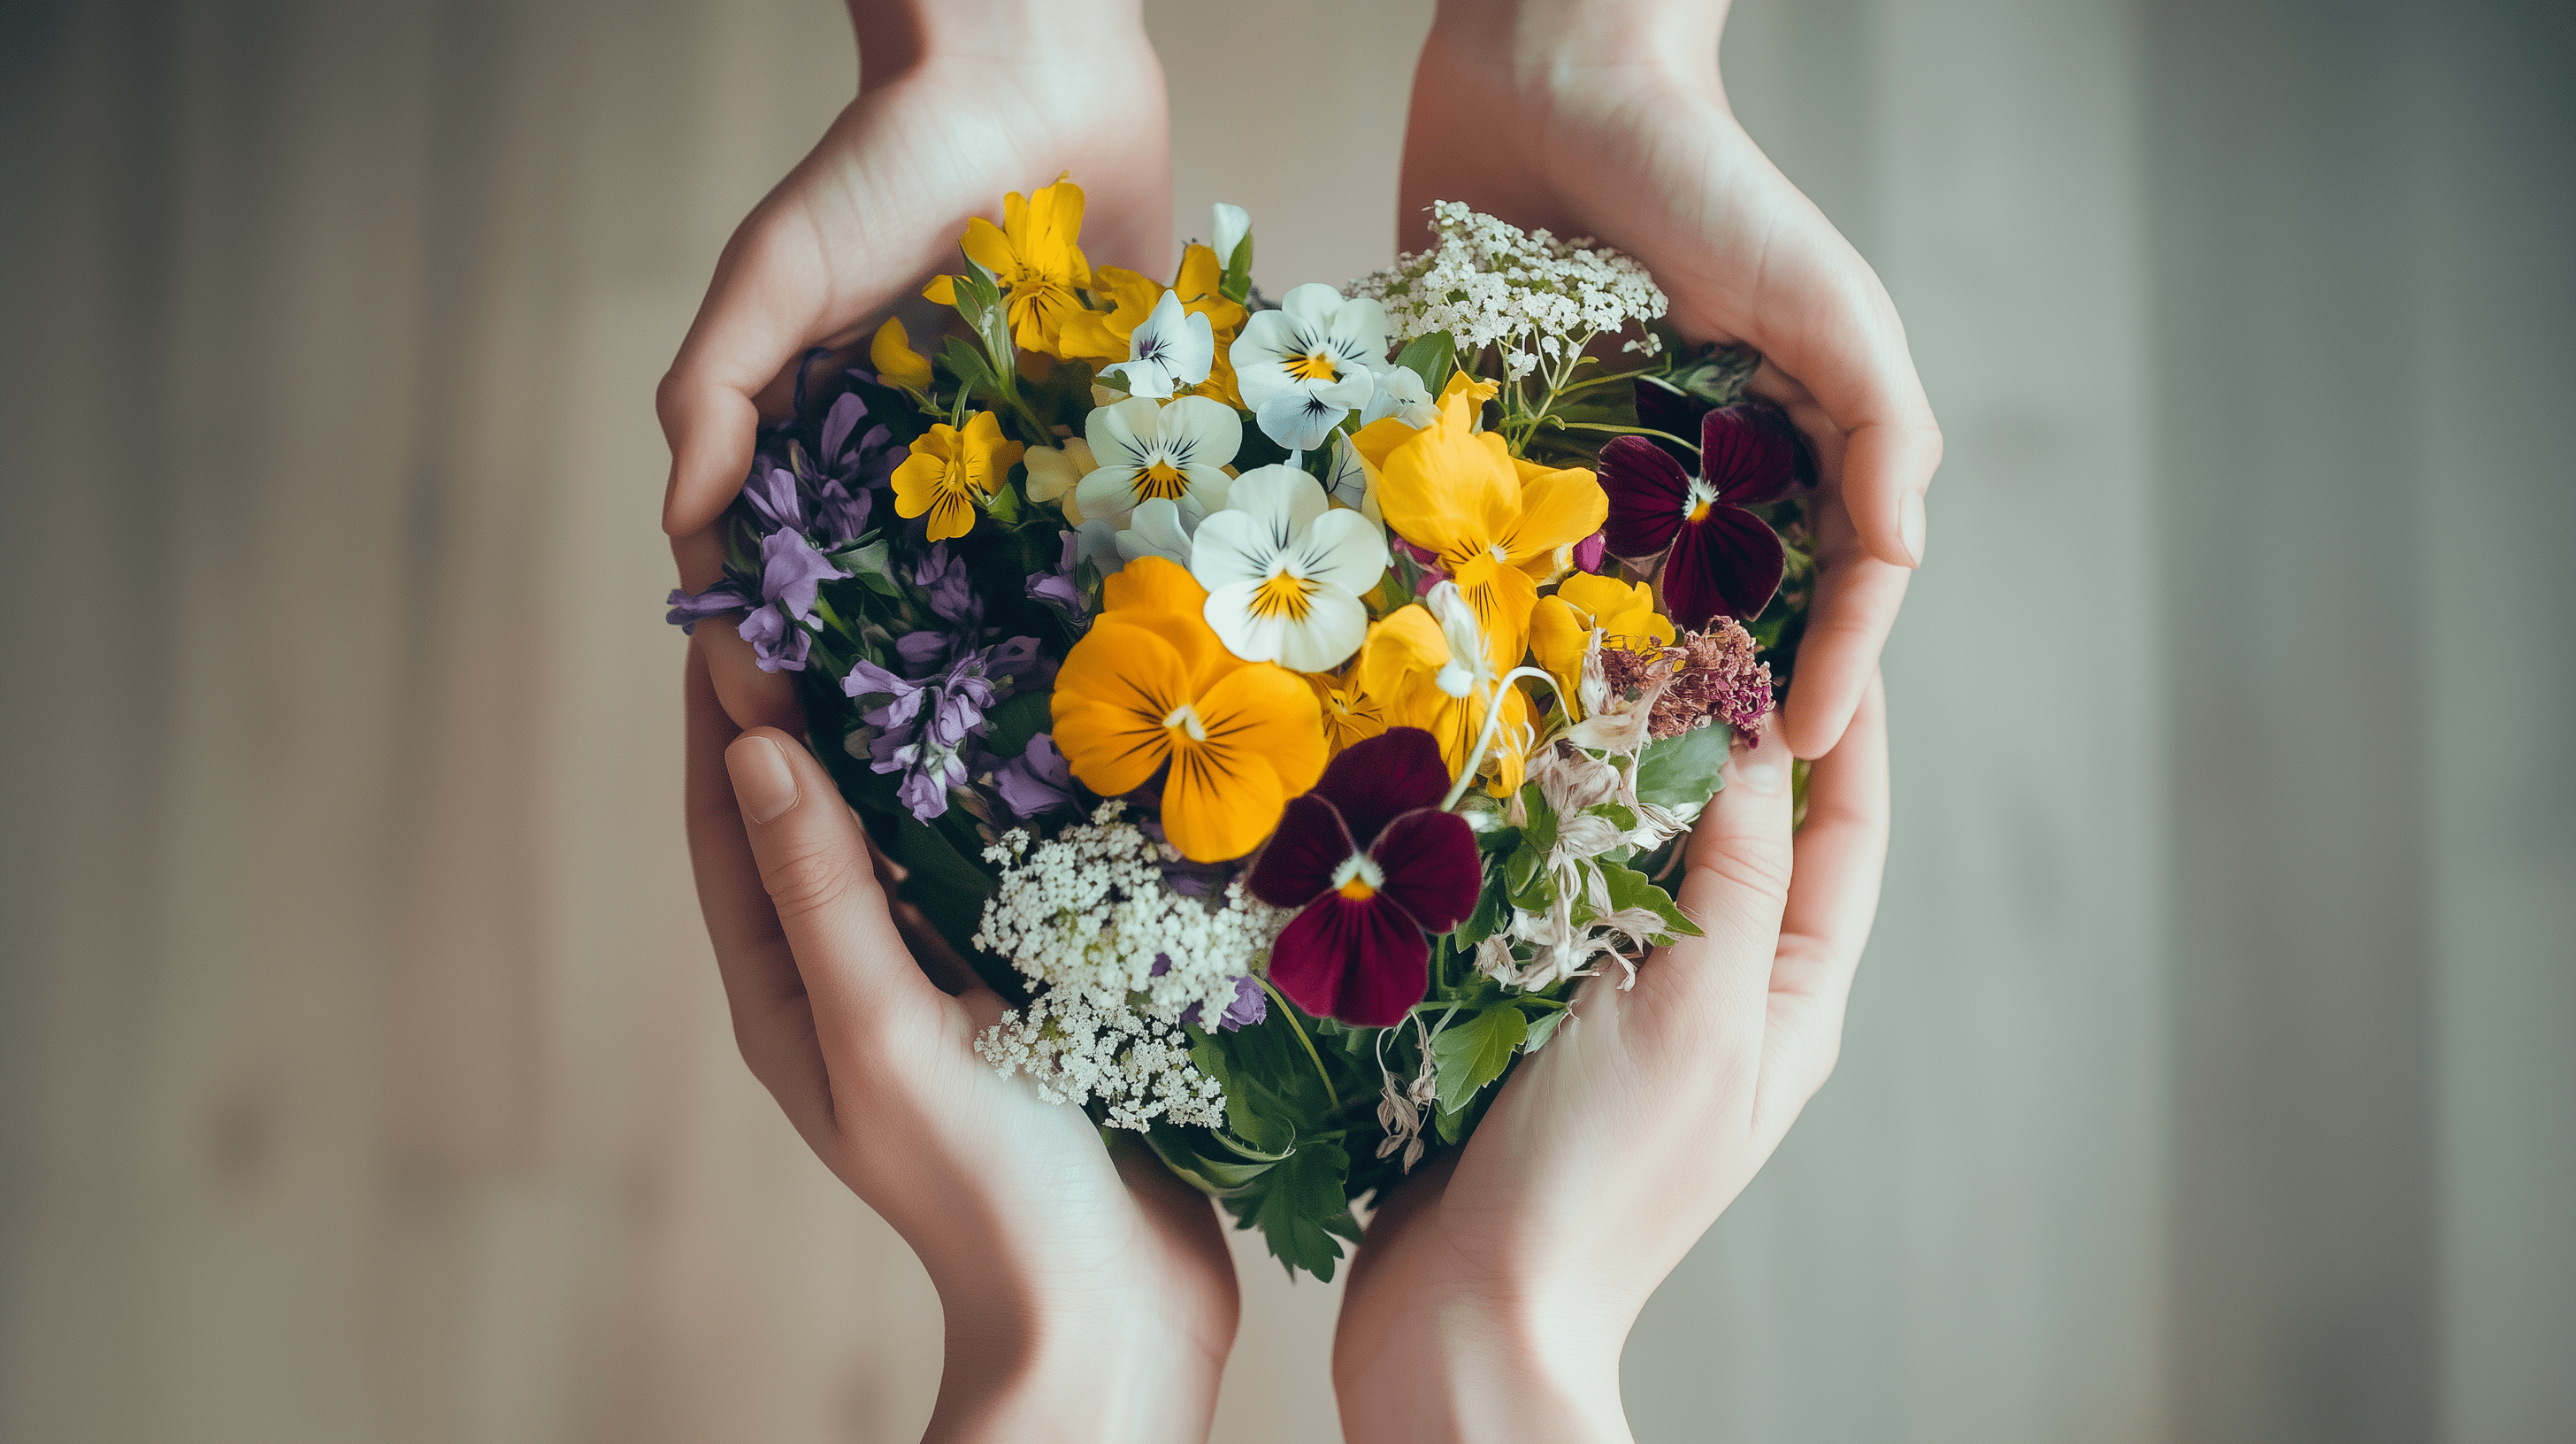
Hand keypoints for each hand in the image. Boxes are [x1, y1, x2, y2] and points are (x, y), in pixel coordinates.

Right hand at [660, 0, 1171, 733]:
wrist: (1033, 82)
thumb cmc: (886, 164)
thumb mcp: (774, 270)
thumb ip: (717, 390)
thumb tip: (686, 520)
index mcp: (813, 442)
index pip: (773, 577)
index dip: (763, 657)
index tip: (776, 735)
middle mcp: (904, 470)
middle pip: (880, 612)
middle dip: (878, 701)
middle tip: (888, 798)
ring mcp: (1001, 465)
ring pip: (985, 597)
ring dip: (986, 680)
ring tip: (995, 780)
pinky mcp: (1093, 442)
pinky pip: (1089, 538)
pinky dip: (1091, 604)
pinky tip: (1102, 686)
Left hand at [682, 635, 1236, 1441]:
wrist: (1114, 1314)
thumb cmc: (989, 1190)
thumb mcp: (887, 1035)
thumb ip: (824, 892)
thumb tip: (756, 739)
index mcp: (784, 983)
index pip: (726, 806)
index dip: (721, 688)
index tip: (733, 565)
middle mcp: (848, 969)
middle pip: (808, 799)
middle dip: (811, 684)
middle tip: (836, 554)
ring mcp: (938, 977)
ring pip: (902, 820)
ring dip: (907, 724)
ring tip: (932, 605)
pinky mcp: (1023, 983)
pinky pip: (989, 861)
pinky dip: (995, 786)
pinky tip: (1039, 722)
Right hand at [1332, 680, 1890, 1441]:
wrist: (1467, 1313)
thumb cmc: (1600, 1180)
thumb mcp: (1693, 1013)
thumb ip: (1737, 875)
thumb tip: (1762, 733)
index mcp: (1791, 997)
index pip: (1846, 828)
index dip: (1847, 721)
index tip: (1825, 614)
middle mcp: (1719, 991)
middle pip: (1749, 827)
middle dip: (1730, 721)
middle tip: (1697, 610)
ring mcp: (1625, 1002)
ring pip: (1646, 849)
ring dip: (1631, 762)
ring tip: (1606, 662)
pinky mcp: (1534, 1011)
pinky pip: (1557, 893)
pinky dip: (1546, 824)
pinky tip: (1514, 771)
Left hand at [1400, 0, 1939, 757]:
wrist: (1550, 81)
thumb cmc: (1709, 186)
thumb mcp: (1829, 305)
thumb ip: (1882, 432)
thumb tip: (1901, 564)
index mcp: (1790, 446)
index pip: (1831, 585)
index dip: (1830, 668)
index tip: (1795, 747)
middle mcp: (1692, 471)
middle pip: (1715, 613)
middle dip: (1711, 695)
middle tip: (1693, 785)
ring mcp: (1588, 466)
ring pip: (1603, 602)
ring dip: (1598, 676)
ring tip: (1587, 755)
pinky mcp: (1489, 444)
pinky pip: (1489, 545)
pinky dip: (1489, 605)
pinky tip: (1482, 672)